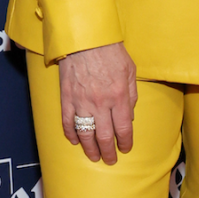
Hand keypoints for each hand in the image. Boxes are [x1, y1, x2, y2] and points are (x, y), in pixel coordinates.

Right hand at [59, 42, 137, 164]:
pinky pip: (67, 121)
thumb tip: (129, 117)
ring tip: (93, 156)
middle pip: (105, 136)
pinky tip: (74, 141)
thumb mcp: (130, 70)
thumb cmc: (110, 51)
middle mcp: (101, 103)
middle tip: (110, 160)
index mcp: (119, 96)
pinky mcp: (66, 97)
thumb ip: (132, 95)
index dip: (125, 142)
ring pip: (85, 134)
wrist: (85, 37)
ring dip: (90, 149)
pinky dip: (70, 134)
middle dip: (108, 152)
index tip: (125, 148)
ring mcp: (81, 101)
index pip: (123, 128)